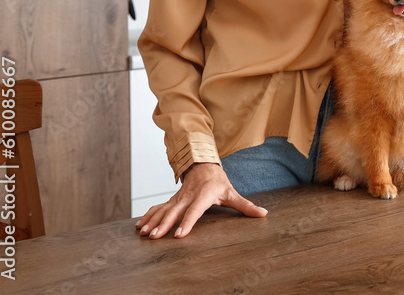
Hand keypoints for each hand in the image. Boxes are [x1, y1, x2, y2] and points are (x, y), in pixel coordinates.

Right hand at [135, 163, 266, 238]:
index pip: (195, 210)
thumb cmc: (219, 181)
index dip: (187, 222)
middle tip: (155, 236)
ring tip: (144, 233)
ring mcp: (178, 198)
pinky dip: (148, 216)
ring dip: (153, 221)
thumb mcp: (232, 193)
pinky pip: (158, 208)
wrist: (204, 165)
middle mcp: (188, 196)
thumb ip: (246, 206)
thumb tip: (263, 214)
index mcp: (204, 195)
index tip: (179, 235)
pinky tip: (140, 226)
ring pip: (163, 210)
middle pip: (175, 212)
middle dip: (164, 224)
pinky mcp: (172, 200)